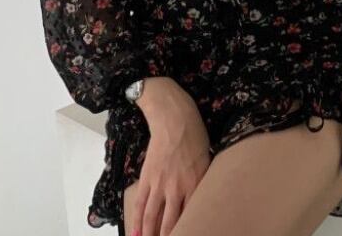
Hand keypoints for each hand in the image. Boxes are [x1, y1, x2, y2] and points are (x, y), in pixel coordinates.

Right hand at [130, 81, 211, 235]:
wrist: (174, 118)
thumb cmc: (195, 135)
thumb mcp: (206, 159)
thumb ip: (201, 181)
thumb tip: (198, 197)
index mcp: (196, 184)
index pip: (192, 216)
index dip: (189, 230)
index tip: (189, 235)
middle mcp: (178, 188)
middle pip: (172, 223)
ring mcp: (160, 184)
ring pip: (153, 218)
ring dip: (150, 235)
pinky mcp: (147, 178)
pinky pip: (140, 204)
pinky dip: (137, 221)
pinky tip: (136, 234)